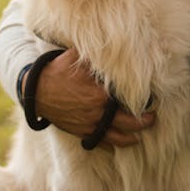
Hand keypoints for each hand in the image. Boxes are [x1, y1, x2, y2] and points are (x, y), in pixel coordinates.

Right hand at [35, 47, 155, 147]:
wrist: (37, 91)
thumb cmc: (59, 71)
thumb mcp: (78, 57)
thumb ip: (97, 56)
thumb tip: (115, 46)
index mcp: (101, 95)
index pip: (130, 101)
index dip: (144, 102)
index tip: (153, 100)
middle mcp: (98, 113)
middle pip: (130, 123)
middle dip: (144, 122)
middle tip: (152, 118)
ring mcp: (90, 125)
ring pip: (118, 138)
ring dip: (132, 138)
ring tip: (140, 135)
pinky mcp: (81, 133)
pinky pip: (101, 143)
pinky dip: (112, 144)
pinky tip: (119, 142)